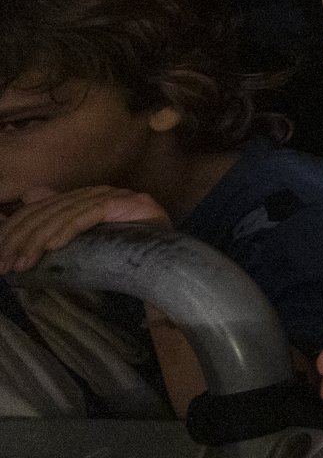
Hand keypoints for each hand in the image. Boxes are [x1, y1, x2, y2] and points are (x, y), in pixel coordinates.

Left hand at [0, 186, 167, 273]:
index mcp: (86, 197)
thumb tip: (31, 195)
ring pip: (65, 213)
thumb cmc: (127, 258)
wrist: (170, 266)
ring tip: (22, 264)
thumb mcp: (84, 243)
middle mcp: (99, 191)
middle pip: (49, 210)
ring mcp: (116, 196)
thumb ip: (60, 221)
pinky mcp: (130, 204)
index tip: (0, 255)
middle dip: (21, 239)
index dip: (17, 228)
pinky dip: (68, 230)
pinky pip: (90, 215)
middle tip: (4, 265)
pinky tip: (52, 247)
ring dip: (38, 241)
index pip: (42, 207)